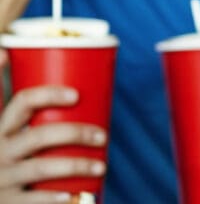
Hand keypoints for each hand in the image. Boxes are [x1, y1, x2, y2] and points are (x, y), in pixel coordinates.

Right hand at [0, 83, 106, 202]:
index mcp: (4, 130)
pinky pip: (32, 200)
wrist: (0, 198)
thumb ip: (46, 123)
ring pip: (40, 168)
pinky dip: (54, 198)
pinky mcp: (7, 203)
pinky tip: (71, 196)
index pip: (22, 102)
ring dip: (76, 166)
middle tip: (102, 137)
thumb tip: (89, 99)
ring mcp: (1, 179)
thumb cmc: (21, 161)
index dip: (48, 95)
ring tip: (101, 167)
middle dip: (75, 133)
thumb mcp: (22, 139)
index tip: (76, 95)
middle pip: (37, 136)